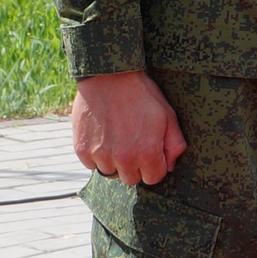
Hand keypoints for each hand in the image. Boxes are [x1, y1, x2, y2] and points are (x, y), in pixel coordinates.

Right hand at [72, 71, 186, 185]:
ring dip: (115, 162)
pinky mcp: (82, 150)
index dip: (154, 166)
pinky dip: (97, 155)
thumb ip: (174, 145)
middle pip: (130, 179)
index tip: (151, 153)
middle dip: (135, 166)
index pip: (153, 179)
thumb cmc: (143, 95)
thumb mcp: (168, 116)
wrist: (110, 78)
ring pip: (110, 173)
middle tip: (134, 144)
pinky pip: (91, 164)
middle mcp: (123, 159)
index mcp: (147, 153)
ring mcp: (100, 155)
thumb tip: (170, 166)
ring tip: (118, 138)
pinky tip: (103, 137)